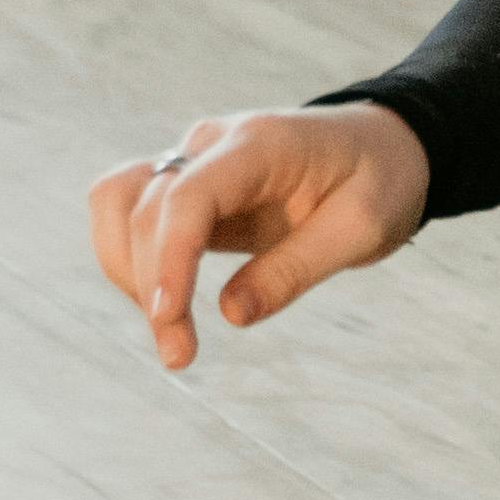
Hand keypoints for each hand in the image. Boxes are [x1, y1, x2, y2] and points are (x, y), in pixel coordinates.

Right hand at [87, 102, 430, 369]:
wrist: (381, 147)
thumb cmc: (380, 182)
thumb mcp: (363, 228)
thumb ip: (297, 268)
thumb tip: (231, 315)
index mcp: (260, 145)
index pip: (189, 195)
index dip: (168, 257)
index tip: (166, 319)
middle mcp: (212, 143)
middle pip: (146, 208)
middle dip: (150, 286)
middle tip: (179, 357)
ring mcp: (192, 159)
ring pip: (118, 203)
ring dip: (126, 269)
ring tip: (170, 330)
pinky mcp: (184, 185)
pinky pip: (128, 212)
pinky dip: (130, 258)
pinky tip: (165, 301)